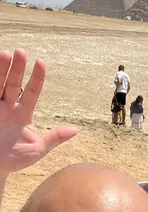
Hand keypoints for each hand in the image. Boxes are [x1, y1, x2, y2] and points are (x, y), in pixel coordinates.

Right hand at [0, 49, 76, 176]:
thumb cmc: (16, 159)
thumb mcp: (38, 149)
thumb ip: (54, 138)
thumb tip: (76, 130)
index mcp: (23, 114)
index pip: (32, 92)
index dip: (37, 78)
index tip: (41, 62)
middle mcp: (8, 107)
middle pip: (12, 84)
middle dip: (16, 68)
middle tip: (20, 52)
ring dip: (0, 70)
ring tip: (4, 53)